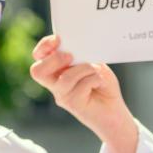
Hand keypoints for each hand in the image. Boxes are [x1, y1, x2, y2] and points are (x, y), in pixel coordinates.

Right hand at [30, 34, 138, 152]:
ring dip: (85, 69)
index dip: (44, 47)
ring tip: (96, 72)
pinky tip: (100, 83)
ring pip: (65, 78)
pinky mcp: (74, 104)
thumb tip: (77, 47)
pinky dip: (95, 79)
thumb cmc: (103, 86)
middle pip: (37, 71)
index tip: (58, 40)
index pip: (38, 57)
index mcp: (57, 71)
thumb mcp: (93, 64)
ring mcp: (62, 96)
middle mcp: (55, 84)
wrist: (115, 112)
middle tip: (71, 57)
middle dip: (55, 59)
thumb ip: (82, 56)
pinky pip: (81, 86)